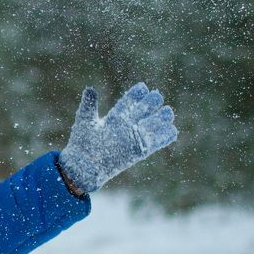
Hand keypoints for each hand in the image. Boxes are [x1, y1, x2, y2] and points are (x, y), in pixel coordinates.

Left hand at [58, 82, 177, 193]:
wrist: (83, 166)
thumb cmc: (81, 144)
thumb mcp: (85, 122)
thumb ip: (89, 105)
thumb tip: (90, 89)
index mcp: (114, 117)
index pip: (128, 102)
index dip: (136, 95)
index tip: (143, 87)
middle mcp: (126, 126)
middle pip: (143, 111)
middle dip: (151, 103)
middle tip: (157, 96)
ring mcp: (133, 138)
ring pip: (152, 125)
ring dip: (161, 118)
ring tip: (168, 112)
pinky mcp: (139, 151)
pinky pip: (155, 143)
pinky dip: (164, 138)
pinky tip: (172, 130)